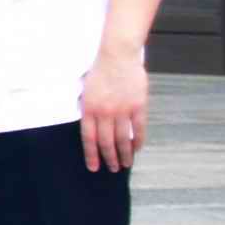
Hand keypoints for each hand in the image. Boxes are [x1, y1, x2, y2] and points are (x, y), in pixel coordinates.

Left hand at [79, 43, 151, 170]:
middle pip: (106, 142)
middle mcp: (104, 112)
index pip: (89, 139)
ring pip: (123, 139)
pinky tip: (137, 149)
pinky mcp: (137, 106)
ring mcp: (122, 110)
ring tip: (126, 164)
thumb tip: (89, 127)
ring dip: (124, 154)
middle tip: (113, 168)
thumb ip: (86, 108)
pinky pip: (138, 129)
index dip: (91, 155)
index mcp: (89, 109)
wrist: (117, 56)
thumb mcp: (85, 90)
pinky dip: (138, 141)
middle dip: (109, 158)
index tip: (94, 167)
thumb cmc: (99, 72)